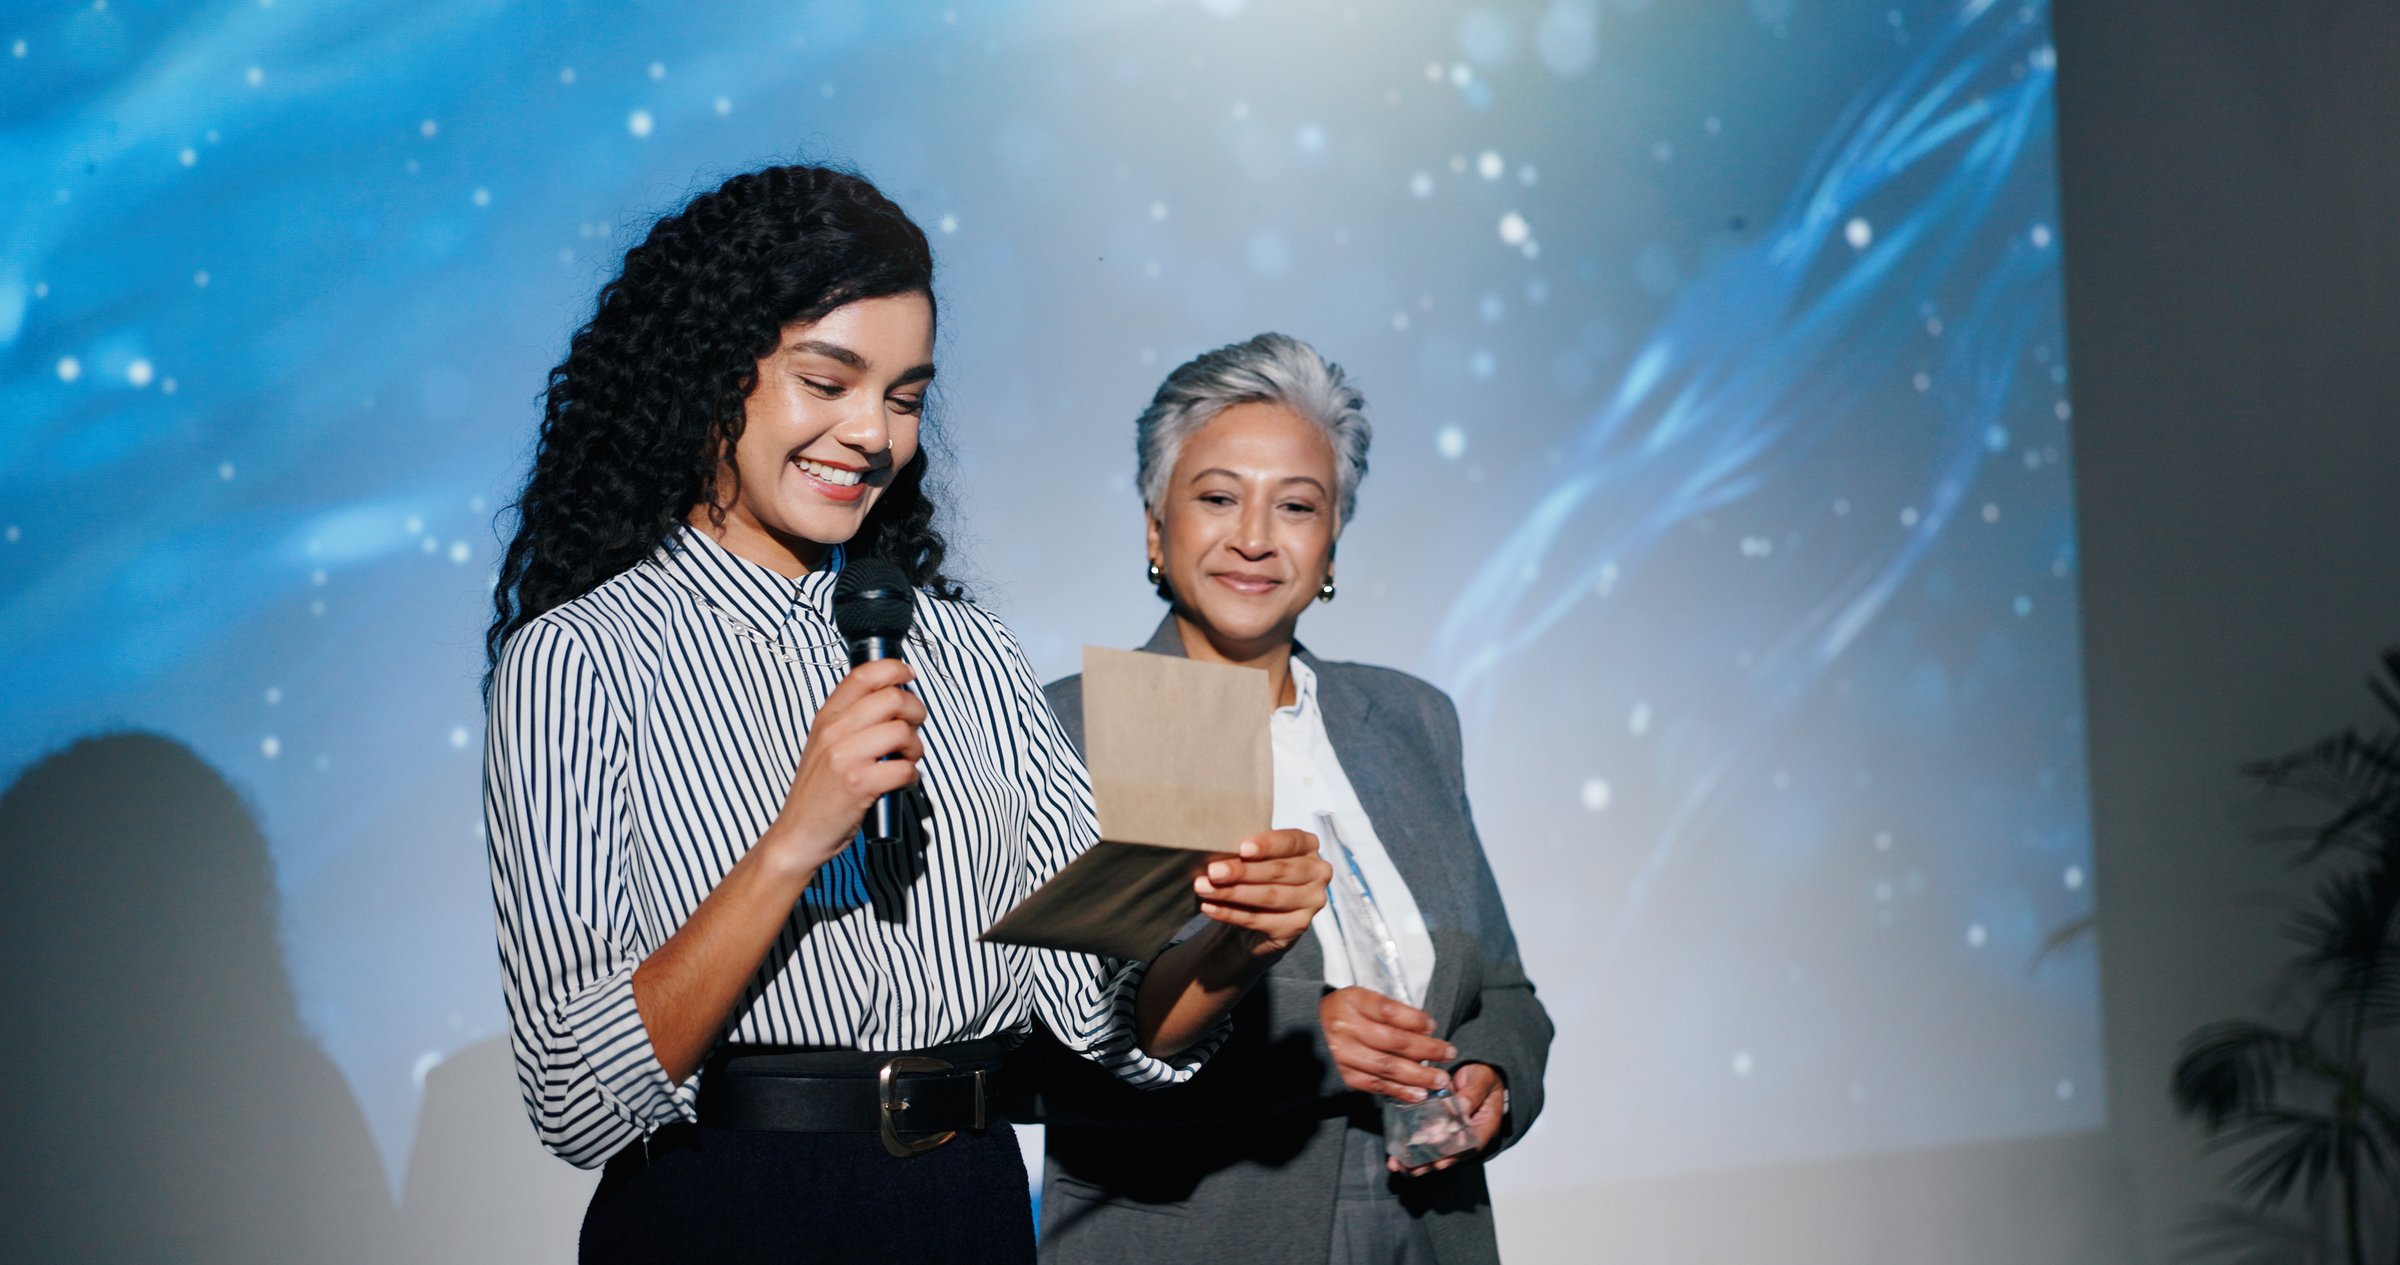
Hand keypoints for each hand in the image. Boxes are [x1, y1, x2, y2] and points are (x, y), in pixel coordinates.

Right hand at [764, 659, 924, 874]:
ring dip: (915, 747)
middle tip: (913, 728)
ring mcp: (845, 757)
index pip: (863, 675)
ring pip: (902, 731)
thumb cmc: (818, 792)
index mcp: (826, 717)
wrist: (798, 834)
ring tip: (906, 760)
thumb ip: (851, 720)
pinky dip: (911, 776)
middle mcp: (834, 732)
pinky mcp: (859, 784)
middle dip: (915, 711)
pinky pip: (905, 768)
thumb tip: (893, 700)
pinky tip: (901, 782)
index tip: (908, 676)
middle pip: (891, 698)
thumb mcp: (824, 745)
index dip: (894, 669)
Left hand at [1192, 828, 1329, 956]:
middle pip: (1278, 871)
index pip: (1290, 842)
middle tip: (1213, 871)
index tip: (1243, 848)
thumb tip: (1217, 849)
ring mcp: (1311, 902)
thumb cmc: (1257, 874)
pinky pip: (1259, 919)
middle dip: (1242, 871)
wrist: (1260, 915)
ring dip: (1232, 893)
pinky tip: (1210, 908)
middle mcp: (1317, 872)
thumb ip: (1248, 852)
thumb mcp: (1257, 857)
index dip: (1267, 845)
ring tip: (1204, 889)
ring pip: (1269, 896)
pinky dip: (1231, 914)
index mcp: (1308, 846)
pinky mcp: (1297, 926)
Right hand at [1318, 986, 1451, 1100]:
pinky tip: (1420, 1093)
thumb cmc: (1348, 1011)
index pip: (1388, 1010)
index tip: (1434, 1025)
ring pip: (1387, 1067)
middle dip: (1426, 1049)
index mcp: (1353, 1001)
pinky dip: (1400, 1091)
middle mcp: (1347, 1028)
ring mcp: (1344, 1054)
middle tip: (1449, 1053)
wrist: (1311, 1029)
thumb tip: (1427, 1029)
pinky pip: (1376, 1085)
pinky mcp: (1346, 1075)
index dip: (1414, 1019)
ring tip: (1440, 1079)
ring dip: (1419, 1075)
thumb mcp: (1365, 999)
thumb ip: (1393, 1012)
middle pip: (1392, 1041)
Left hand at [1389, 1061, 1506, 1175]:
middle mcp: (1468, 1134)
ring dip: (1418, 1161)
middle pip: (1451, 1154)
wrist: (1476, 1072)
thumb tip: (1460, 1107)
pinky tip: (1396, 1157)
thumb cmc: (1482, 1077)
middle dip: (1430, 1162)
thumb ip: (1472, 1093)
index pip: (1472, 1145)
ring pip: (1436, 1151)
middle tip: (1413, 1168)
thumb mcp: (1482, 1080)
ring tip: (1400, 1166)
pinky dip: (1411, 1148)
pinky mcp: (1438, 1127)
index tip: (1439, 1161)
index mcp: (1485, 1125)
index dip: (1455, 1155)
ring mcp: (1452, 1133)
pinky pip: (1426, 1140)